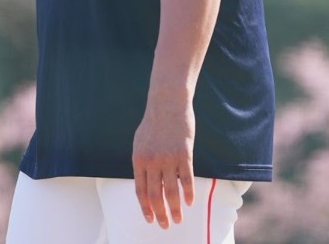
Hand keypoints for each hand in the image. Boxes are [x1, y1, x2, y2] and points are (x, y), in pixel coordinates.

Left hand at [131, 98, 194, 227]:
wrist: (167, 103)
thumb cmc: (154, 123)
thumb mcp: (140, 142)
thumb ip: (142, 162)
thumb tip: (143, 181)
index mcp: (138, 159)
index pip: (140, 190)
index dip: (145, 207)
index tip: (150, 219)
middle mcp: (151, 161)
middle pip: (154, 195)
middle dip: (160, 213)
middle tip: (166, 225)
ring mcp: (168, 159)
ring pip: (171, 191)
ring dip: (174, 209)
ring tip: (178, 219)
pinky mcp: (184, 155)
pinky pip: (186, 179)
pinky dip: (188, 193)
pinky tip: (190, 202)